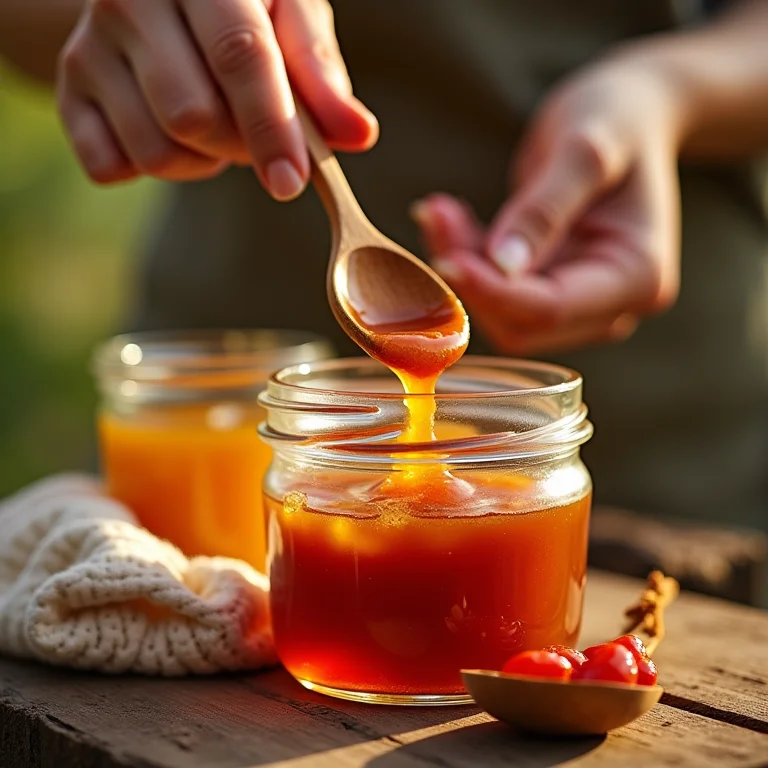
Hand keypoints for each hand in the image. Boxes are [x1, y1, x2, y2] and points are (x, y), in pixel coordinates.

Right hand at [57, 0, 376, 195]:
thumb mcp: (291, 22)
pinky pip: (111, 166)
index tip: (293, 182)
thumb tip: (359, 135)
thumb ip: (322, 77)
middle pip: (194, 115)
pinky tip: (167, 132)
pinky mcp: (68, 88)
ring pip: (156, 149)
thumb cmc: (243, 12)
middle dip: (238, 146)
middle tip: (254, 132)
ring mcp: (89, 42)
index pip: (240, 55)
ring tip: (211, 125)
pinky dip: (152, 169)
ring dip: (200, 162)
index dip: (271, 127)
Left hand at [414, 54, 684, 354]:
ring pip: (502, 316)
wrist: (627, 117)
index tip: (445, 259)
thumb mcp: (585, 149)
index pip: (553, 309)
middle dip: (473, 280)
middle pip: (524, 324)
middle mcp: (615, 307)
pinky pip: (497, 296)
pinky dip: (468, 262)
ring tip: (437, 211)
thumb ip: (544, 208)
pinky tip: (445, 220)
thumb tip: (501, 265)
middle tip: (433, 216)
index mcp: (641, 278)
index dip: (493, 291)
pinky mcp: (552, 292)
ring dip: (464, 270)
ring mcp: (583, 306)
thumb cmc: (617, 120)